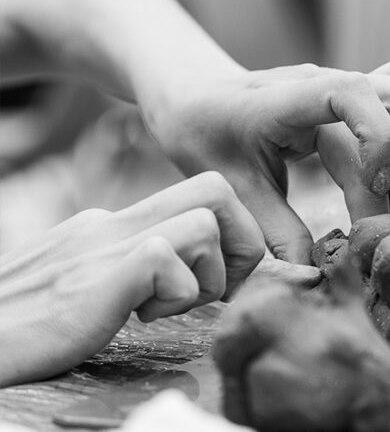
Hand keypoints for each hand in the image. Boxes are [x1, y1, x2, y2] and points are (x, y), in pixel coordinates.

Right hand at [0, 172, 264, 386]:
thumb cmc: (24, 323)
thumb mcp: (84, 282)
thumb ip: (127, 268)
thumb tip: (172, 274)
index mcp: (113, 223)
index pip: (199, 199)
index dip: (229, 238)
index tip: (214, 282)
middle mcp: (114, 222)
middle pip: (217, 189)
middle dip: (242, 241)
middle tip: (218, 289)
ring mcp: (106, 244)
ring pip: (206, 223)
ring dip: (208, 275)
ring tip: (166, 306)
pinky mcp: (99, 276)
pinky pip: (167, 260)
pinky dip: (175, 294)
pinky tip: (140, 316)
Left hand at [146, 56, 389, 264]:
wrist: (197, 101)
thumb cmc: (206, 139)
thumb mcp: (231, 190)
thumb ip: (275, 231)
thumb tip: (316, 273)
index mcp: (286, 100)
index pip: (353, 91)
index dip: (378, 138)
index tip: (372, 188)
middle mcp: (324, 83)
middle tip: (370, 214)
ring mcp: (343, 86)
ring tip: (376, 193)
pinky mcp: (355, 97)